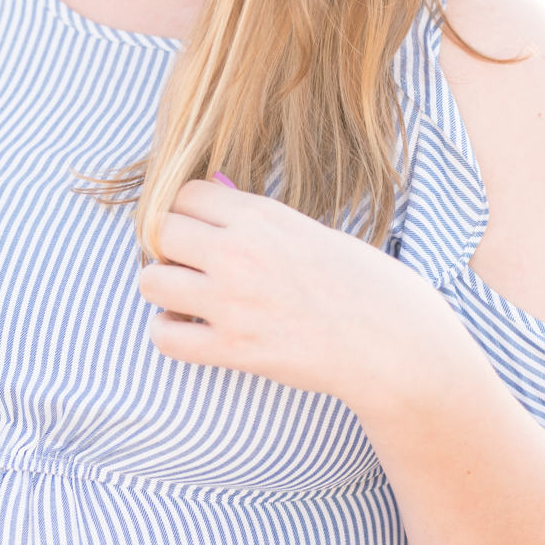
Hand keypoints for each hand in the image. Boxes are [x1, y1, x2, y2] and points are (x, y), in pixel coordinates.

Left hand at [138, 177, 428, 403]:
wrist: (393, 343)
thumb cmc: (364, 285)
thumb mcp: (313, 232)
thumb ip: (261, 224)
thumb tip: (216, 210)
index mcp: (261, 217)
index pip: (183, 194)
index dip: (186, 212)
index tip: (198, 231)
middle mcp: (239, 253)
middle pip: (160, 232)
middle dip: (170, 248)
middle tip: (191, 266)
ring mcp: (231, 301)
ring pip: (151, 282)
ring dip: (165, 290)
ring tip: (188, 299)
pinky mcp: (232, 349)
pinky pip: (163, 337)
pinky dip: (169, 333)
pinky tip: (191, 331)